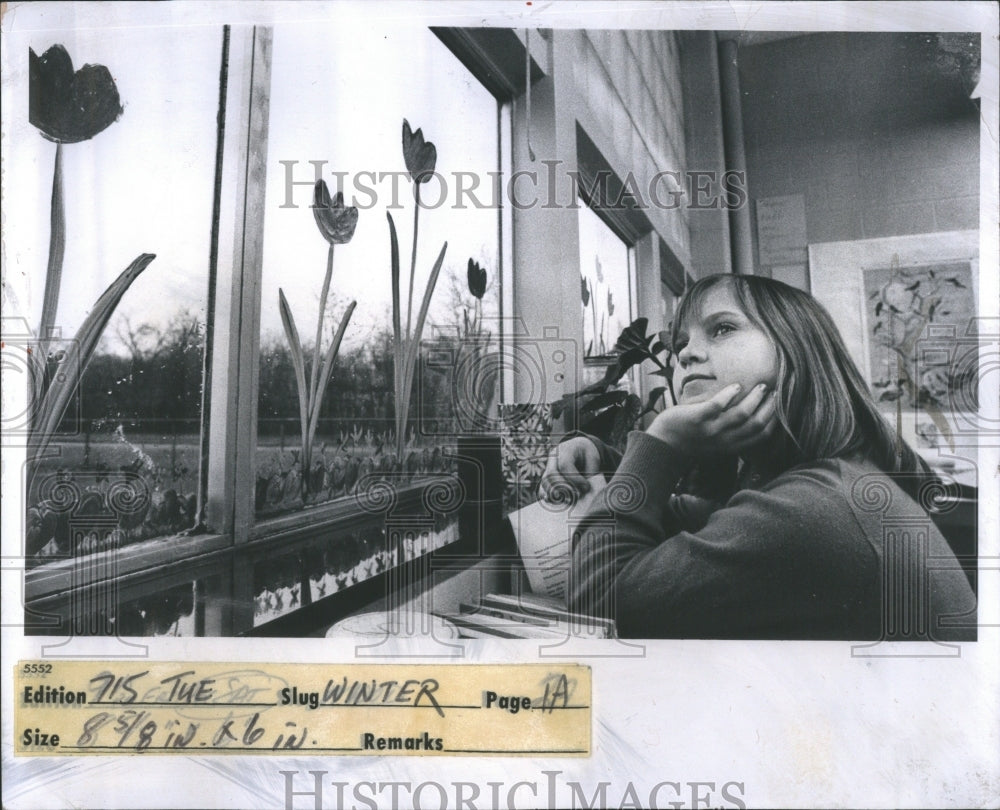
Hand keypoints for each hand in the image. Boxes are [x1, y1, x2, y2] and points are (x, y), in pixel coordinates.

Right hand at [539, 436, 600, 500]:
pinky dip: (549, 495)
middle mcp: (554, 457)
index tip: (586, 487)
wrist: (581, 451)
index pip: (564, 465)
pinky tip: (557, 502)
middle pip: (551, 474)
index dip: (575, 479)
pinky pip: (543, 486)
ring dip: (556, 494)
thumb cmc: (588, 456)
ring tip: (569, 500)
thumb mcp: (593, 461)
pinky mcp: (547, 475)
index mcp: (566, 449)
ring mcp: (548, 466)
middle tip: (577, 496)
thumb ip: (588, 475)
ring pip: (545, 481)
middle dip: (564, 488)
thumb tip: (581, 493)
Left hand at [646, 382, 777, 457]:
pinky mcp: (697, 419)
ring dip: (754, 398)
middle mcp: (724, 440)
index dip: (774, 420)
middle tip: (775, 391)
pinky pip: (718, 405)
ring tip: (761, 386)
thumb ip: (731, 431)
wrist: (663, 446)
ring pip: (741, 414)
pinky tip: (736, 386)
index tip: (780, 405)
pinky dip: (729, 394)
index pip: (761, 435)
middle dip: (769, 407)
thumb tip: (748, 410)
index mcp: (731, 446)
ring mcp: (711, 430)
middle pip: (756, 424)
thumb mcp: (716, 441)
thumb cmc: (690, 440)